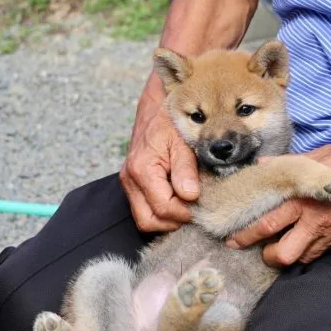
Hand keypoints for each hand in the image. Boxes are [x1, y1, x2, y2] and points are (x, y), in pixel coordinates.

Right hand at [120, 94, 199, 231]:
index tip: (201, 208)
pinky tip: (177, 202)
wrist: (155, 108)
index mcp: (142, 169)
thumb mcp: (183, 141)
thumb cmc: (170, 121)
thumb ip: (186, 169)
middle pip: (147, 221)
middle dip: (172, 222)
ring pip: (144, 219)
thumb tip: (190, 195)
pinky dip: (160, 212)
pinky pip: (144, 209)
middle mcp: (130, 179)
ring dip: (166, 219)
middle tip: (193, 212)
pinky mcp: (132, 184)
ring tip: (186, 207)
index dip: (184, 213)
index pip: (163, 208)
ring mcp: (129, 183)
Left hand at [226, 139, 330, 266]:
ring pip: (300, 260)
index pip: (267, 223)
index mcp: (303, 199)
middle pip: (281, 254)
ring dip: (288, 256)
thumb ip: (290, 164)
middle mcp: (314, 222)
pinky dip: (308, 251)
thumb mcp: (323, 155)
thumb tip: (263, 165)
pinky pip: (320, 254)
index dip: (246, 234)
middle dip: (266, 256)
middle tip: (257, 249)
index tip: (233, 238)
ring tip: (280, 245)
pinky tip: (304, 241)